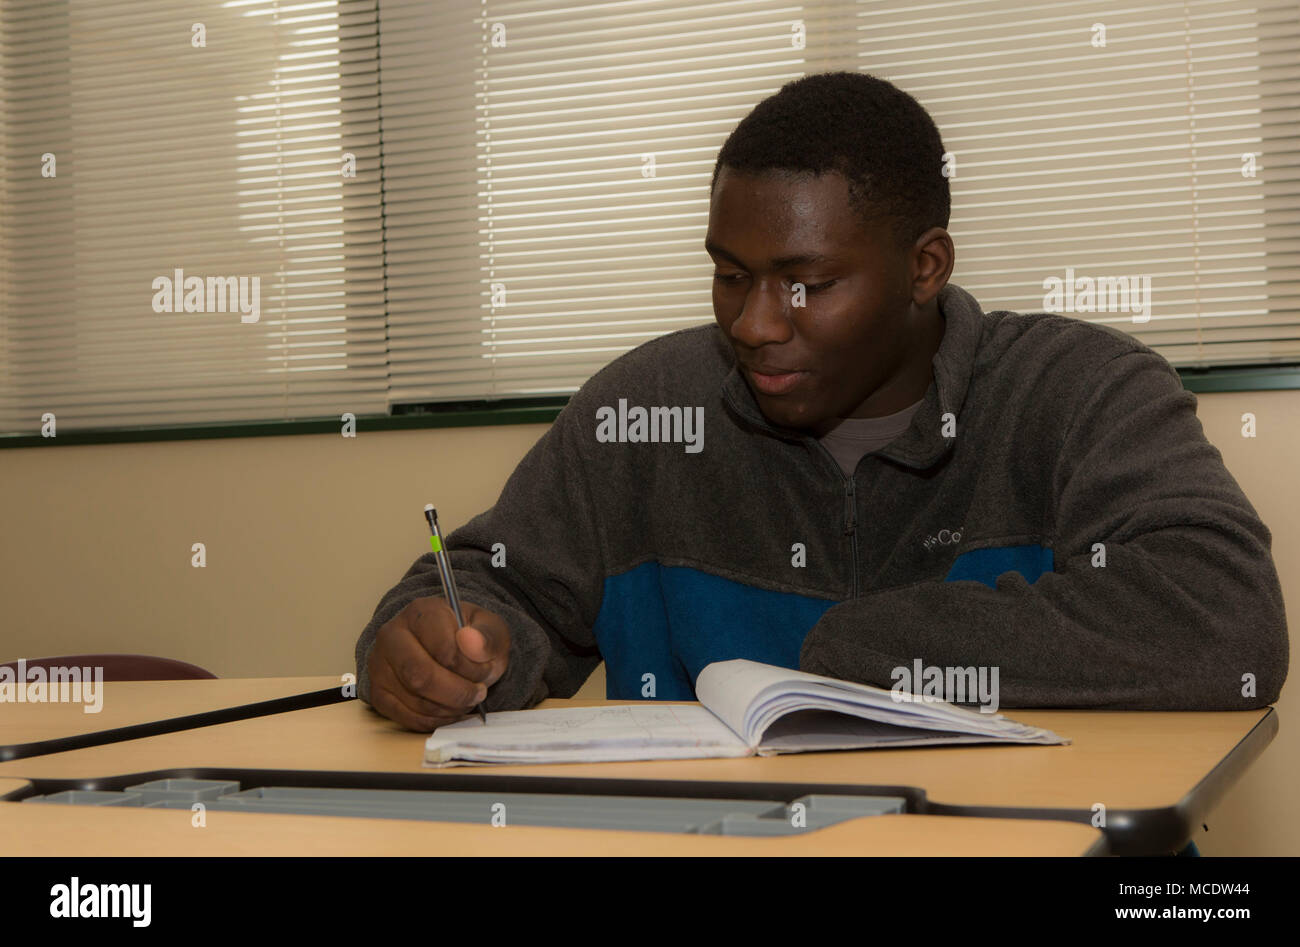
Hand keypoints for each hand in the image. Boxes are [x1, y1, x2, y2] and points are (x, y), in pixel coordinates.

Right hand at [366, 596, 509, 730]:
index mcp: (421, 612)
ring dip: (448, 708)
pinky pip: (406, 717)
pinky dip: (434, 721)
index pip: (443, 648)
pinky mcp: (378, 692)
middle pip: (420, 676)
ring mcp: (379, 664)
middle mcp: (392, 635)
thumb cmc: (469, 638)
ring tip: (466, 700)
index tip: (485, 672)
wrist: (448, 646)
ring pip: (414, 700)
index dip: (469, 668)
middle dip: (456, 693)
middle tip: (478, 694)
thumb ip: (487, 636)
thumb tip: (470, 641)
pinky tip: (450, 711)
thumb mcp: (491, 629)